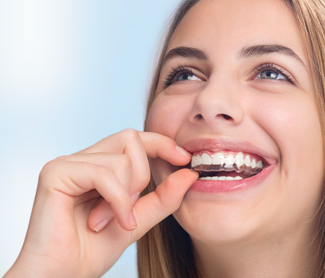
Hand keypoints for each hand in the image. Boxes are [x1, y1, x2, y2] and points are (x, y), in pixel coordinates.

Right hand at [5, 129, 197, 276]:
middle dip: (143, 173)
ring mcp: (67, 162)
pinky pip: (104, 174)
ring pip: (120, 160)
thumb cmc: (92, 249)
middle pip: (130, 139)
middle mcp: (82, 158)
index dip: (161, 143)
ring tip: (111, 220)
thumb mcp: (139, 219)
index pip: (134, 139)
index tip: (185, 158)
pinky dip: (117, 200)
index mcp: (98, 164)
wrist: (61, 276)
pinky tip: (109, 222)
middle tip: (133, 205)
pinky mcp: (56, 172)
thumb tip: (190, 173)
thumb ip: (164, 197)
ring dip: (126, 195)